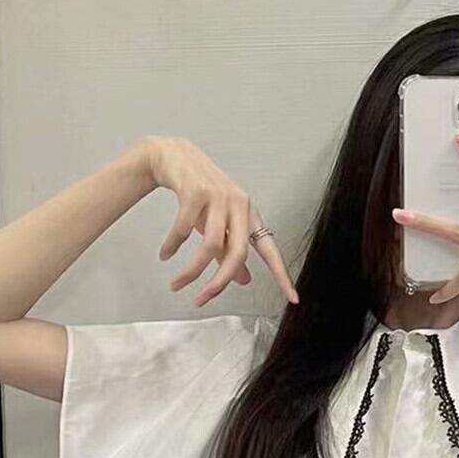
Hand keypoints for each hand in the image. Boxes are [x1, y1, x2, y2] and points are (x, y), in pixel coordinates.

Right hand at [143, 135, 298, 306]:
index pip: (270, 250)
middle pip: (238, 253)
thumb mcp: (218, 224)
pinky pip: (184, 228)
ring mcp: (219, 196)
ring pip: (210, 244)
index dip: (281, 275)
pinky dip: (173, 245)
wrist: (175, 157)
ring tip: (177, 284)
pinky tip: (165, 254)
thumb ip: (230, 251)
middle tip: (202, 300)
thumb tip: (244, 281)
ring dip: (191, 270)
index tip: (293, 298)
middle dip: (219, 282)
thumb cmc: (200, 194)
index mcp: (250, 216)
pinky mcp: (196, 190)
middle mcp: (240, 205)